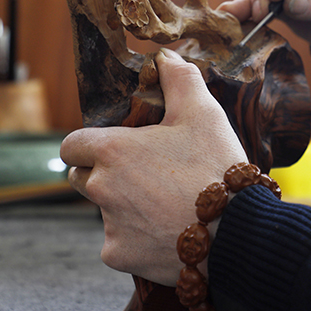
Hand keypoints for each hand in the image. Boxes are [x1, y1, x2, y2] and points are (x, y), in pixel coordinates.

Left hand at [61, 48, 247, 285]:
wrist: (237, 230)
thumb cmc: (218, 167)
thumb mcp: (204, 113)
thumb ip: (180, 79)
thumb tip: (165, 56)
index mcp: (114, 149)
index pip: (73, 144)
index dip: (90, 144)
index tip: (116, 147)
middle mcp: (101, 187)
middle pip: (81, 178)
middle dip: (104, 174)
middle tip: (145, 174)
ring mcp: (108, 224)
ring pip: (105, 212)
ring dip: (125, 207)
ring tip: (168, 205)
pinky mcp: (120, 255)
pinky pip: (119, 243)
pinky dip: (138, 238)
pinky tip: (169, 231)